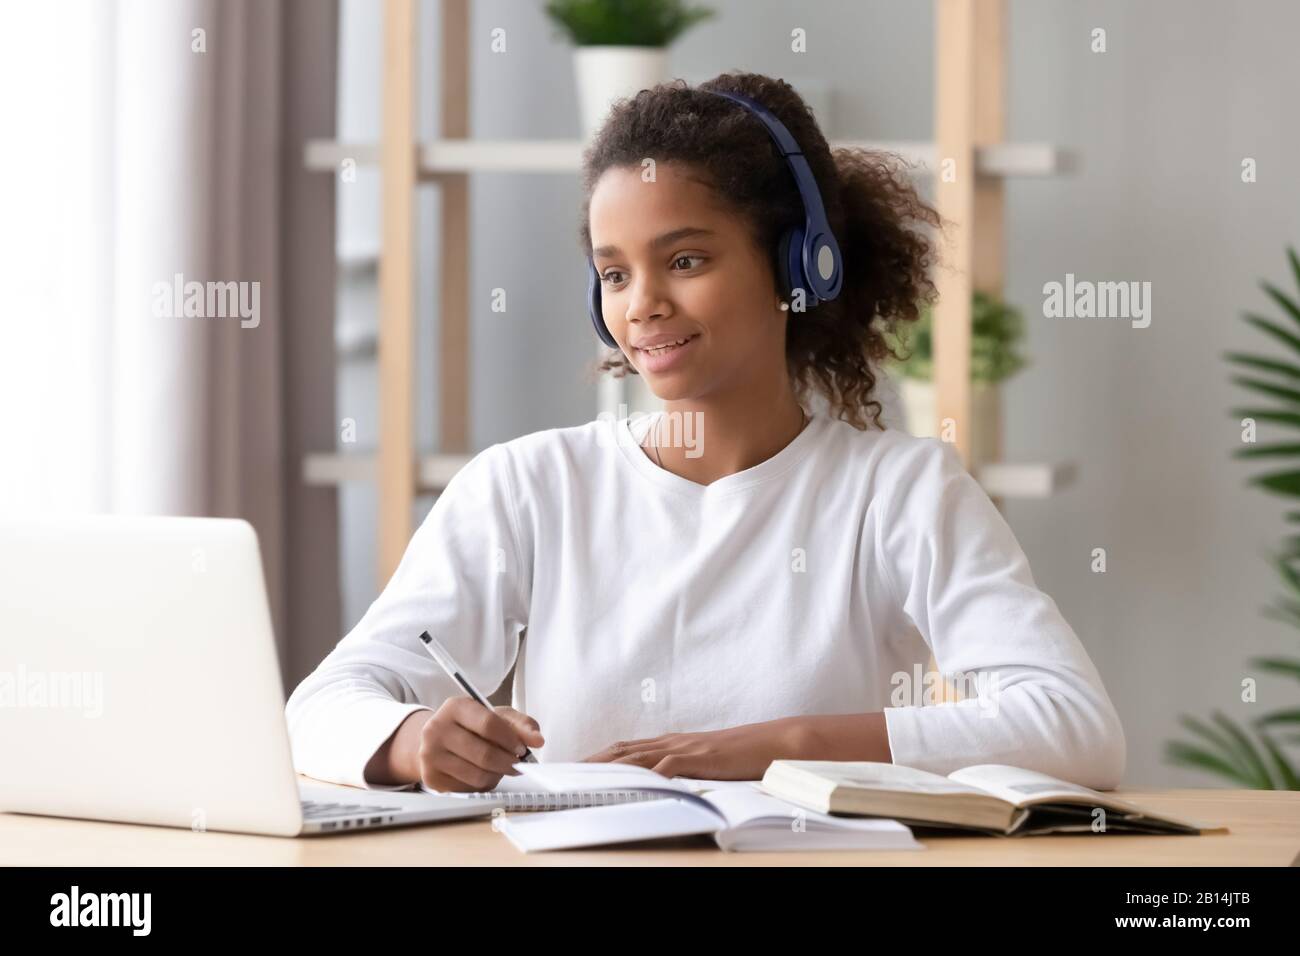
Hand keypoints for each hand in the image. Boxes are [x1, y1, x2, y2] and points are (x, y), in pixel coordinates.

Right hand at [370, 700, 543, 791]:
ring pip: (477, 775)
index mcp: (455, 707)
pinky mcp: (431, 778)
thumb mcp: (497, 716)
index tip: (522, 748)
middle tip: (518, 764)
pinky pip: (468, 789)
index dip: (511, 740)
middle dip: (508, 763)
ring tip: (500, 768)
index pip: (489, 724)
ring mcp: (430, 755)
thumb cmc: (472, 726)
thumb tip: (538, 740)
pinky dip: (482, 785)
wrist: (437, 739)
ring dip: (497, 776)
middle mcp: (437, 729)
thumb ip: (521, 725)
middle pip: (484, 754)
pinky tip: (482, 774)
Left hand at [580, 717, 801, 779]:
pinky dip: (649, 775)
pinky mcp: (700, 758)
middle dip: (593, 762)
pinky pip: (668, 767)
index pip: (626, 749)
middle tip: (566, 774)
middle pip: (623, 750)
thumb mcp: (703, 762)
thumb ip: (681, 768)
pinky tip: (633, 783)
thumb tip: (660, 782)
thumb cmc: (739, 755)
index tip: (575, 767)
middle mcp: (672, 742)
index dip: (599, 757)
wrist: (770, 742)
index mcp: (671, 743)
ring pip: (638, 756)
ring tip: (585, 778)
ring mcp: (685, 749)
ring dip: (610, 767)